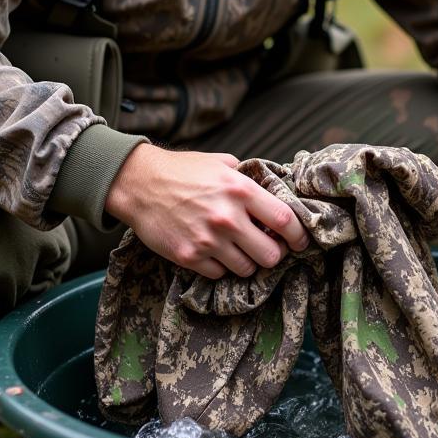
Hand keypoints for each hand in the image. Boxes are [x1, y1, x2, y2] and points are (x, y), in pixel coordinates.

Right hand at [105, 144, 309, 279]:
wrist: (138, 183)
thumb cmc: (182, 170)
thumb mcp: (222, 163)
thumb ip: (249, 179)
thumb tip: (276, 191)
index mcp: (240, 190)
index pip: (285, 220)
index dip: (299, 235)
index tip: (300, 241)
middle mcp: (227, 218)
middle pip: (271, 255)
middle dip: (274, 254)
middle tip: (268, 248)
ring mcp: (208, 240)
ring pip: (247, 269)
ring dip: (247, 263)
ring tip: (240, 250)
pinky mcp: (189, 257)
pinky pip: (219, 274)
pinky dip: (221, 267)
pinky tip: (215, 252)